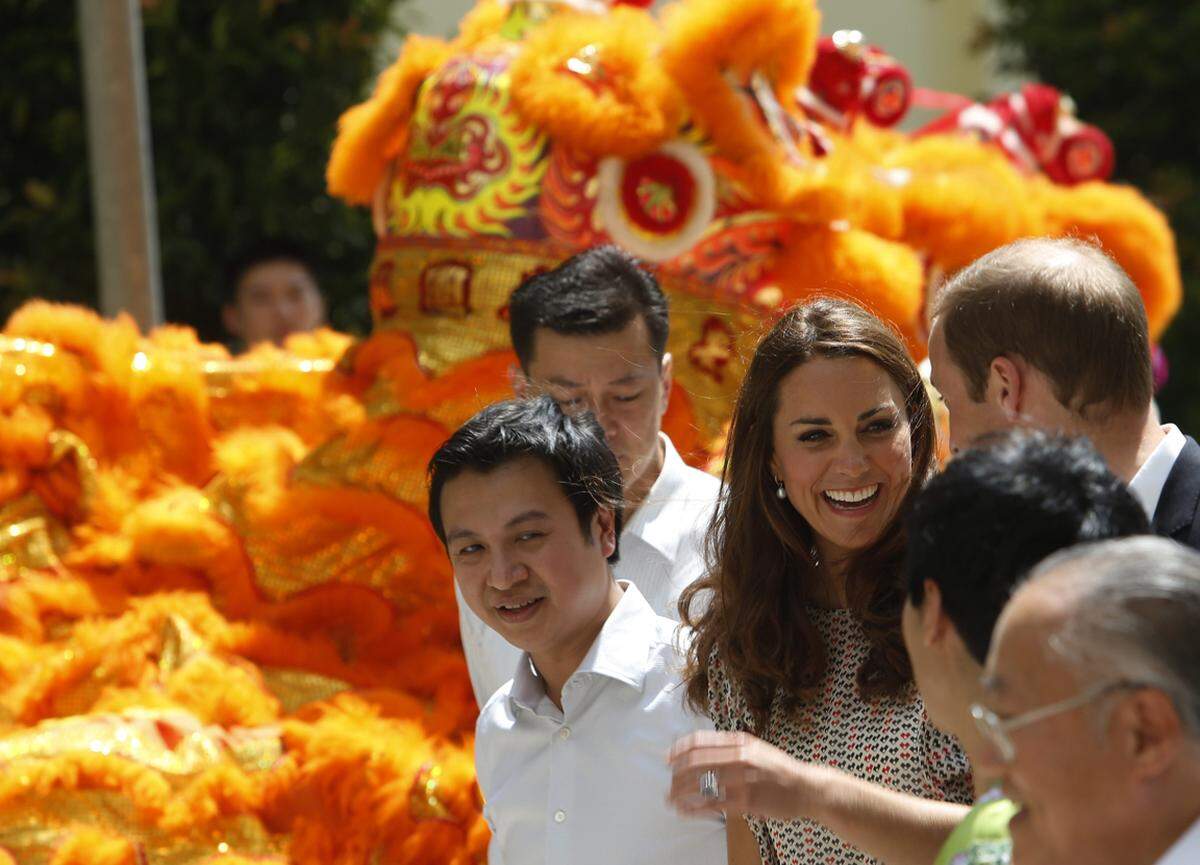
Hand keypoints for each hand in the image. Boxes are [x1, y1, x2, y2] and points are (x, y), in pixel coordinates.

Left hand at [668, 730, 830, 820]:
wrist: (807, 787)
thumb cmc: (779, 770)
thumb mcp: (756, 749)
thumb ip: (732, 748)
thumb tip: (704, 750)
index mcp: (740, 741)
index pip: (700, 741)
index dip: (680, 749)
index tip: (668, 758)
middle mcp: (740, 756)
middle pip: (697, 762)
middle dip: (677, 773)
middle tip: (668, 782)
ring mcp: (743, 778)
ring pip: (702, 783)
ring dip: (682, 791)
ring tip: (671, 798)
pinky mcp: (747, 800)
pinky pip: (714, 804)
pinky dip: (696, 808)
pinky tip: (686, 811)